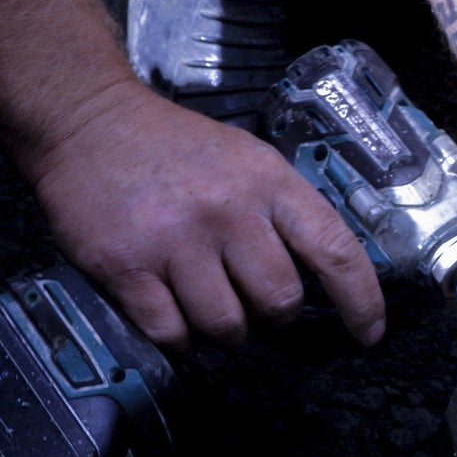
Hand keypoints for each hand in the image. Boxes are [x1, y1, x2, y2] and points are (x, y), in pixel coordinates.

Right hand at [21, 81, 384, 349]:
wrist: (87, 122)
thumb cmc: (176, 148)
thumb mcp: (247, 160)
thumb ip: (283, 213)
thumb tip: (319, 280)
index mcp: (268, 181)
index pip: (335, 250)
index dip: (360, 300)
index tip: (369, 334)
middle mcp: (228, 211)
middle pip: (279, 300)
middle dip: (271, 315)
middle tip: (251, 300)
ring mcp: (175, 240)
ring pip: (226, 326)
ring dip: (222, 328)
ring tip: (205, 300)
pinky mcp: (125, 266)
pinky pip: (171, 333)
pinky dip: (177, 335)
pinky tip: (170, 309)